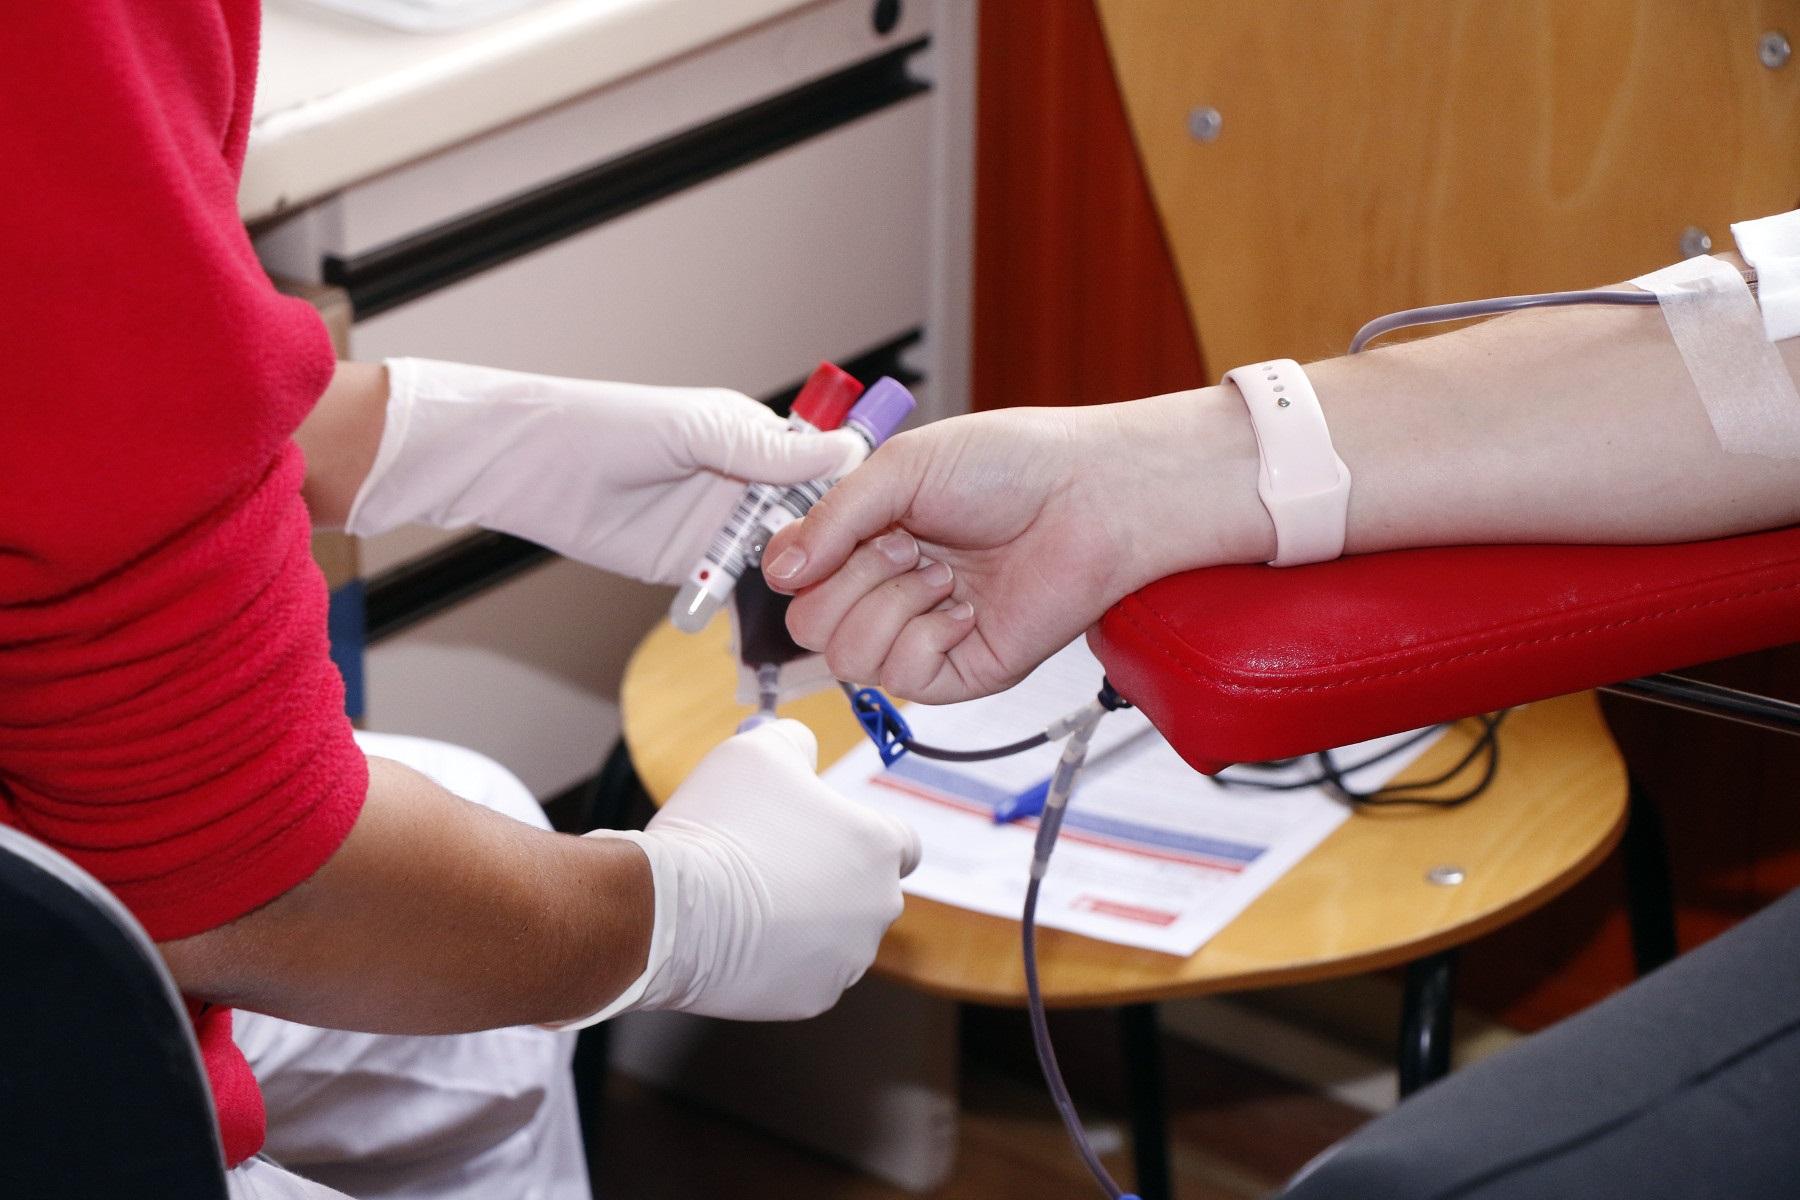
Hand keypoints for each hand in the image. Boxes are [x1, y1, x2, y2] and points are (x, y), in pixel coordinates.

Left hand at [344, 358, 863, 584]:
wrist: (532, 468)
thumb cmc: (608, 425)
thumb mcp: (698, 431)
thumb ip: (768, 452)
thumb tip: (847, 449)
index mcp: (754, 441)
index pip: (824, 471)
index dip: (857, 501)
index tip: (896, 530)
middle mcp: (744, 486)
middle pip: (811, 526)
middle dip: (839, 555)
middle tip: (879, 586)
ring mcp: (718, 531)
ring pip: (780, 565)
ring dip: (805, 588)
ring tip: (844, 615)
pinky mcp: (690, 569)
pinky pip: (736, 596)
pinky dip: (760, 615)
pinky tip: (789, 634)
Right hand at [571, 720, 919, 1023]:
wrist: (670, 909)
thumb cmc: (719, 825)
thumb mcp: (757, 750)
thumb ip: (794, 742)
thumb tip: (802, 745)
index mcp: (879, 846)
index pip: (903, 843)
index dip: (863, 834)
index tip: (827, 833)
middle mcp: (878, 906)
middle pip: (868, 890)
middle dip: (832, 878)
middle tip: (775, 861)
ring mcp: (848, 958)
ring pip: (838, 934)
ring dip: (808, 919)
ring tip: (750, 899)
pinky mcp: (813, 998)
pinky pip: (806, 972)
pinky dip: (782, 958)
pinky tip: (741, 936)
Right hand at [762, 391, 1274, 701]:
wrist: (1088, 494)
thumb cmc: (1009, 466)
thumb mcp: (900, 469)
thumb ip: (831, 519)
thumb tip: (779, 573)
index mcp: (870, 540)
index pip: (792, 581)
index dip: (797, 566)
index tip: (834, 536)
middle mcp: (890, 591)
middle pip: (809, 628)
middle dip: (850, 581)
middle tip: (908, 544)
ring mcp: (926, 634)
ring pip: (848, 661)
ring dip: (888, 607)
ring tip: (941, 573)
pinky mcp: (966, 670)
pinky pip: (905, 680)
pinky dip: (926, 638)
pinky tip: (964, 607)